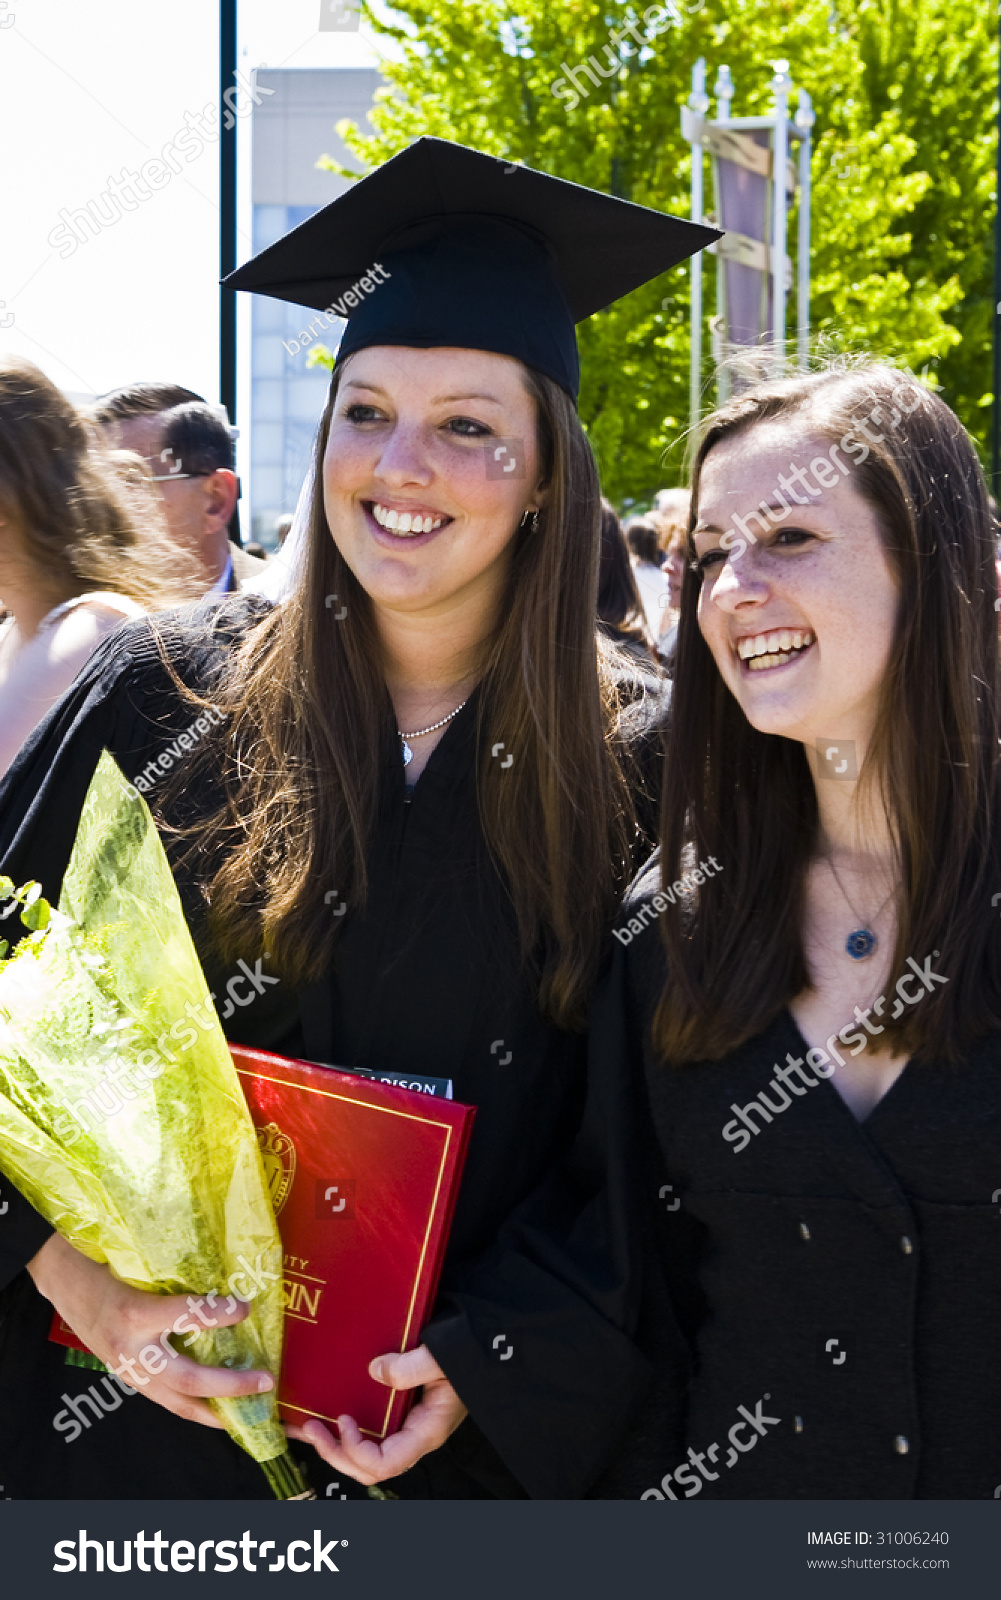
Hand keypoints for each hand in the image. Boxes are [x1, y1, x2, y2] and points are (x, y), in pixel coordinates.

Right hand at [27, 1232, 273, 1428]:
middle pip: (188, 1379)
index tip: (246, 1308)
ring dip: (214, 1411)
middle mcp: (132, 1348)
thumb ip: (176, 1278)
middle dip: (231, 1386)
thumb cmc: (101, 1262)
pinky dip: (191, 1407)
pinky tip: (213, 1409)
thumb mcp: (137, 1264)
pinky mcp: (124, 1376)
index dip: (220, 1314)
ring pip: (176, 1402)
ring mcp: (126, 1368)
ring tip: (246, 1412)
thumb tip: (224, 1280)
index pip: (187, 1317)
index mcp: (136, 1312)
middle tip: (266, 1381)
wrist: (60, 1277)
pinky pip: (163, 1399)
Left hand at [285, 1344, 466, 1484]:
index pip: (385, 1463)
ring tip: (304, 1426)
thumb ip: (411, 1367)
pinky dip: (341, 1430)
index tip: (344, 1420)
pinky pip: (367, 1432)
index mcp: (425, 1431)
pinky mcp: (397, 1413)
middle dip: (335, 1453)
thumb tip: (375, 1371)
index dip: (358, 1451)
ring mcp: (404, 1427)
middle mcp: (411, 1436)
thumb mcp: (441, 1357)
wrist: (481, 1344)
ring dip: (332, 1446)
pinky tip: (321, 1415)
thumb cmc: (467, 1353)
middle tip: (310, 1428)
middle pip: (368, 1467)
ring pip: (363, 1455)